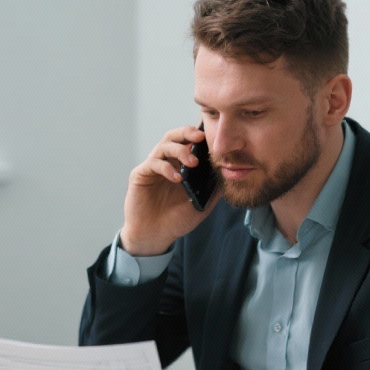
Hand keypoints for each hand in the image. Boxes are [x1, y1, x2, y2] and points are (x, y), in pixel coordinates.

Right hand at [120, 125, 220, 255]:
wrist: (155, 236)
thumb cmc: (176, 220)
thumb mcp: (202, 204)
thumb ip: (213, 189)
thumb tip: (229, 174)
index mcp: (179, 165)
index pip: (188, 142)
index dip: (198, 136)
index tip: (212, 137)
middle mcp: (165, 162)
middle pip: (174, 137)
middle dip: (187, 133)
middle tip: (200, 137)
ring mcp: (152, 168)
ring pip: (163, 146)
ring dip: (180, 150)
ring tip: (193, 163)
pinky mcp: (140, 175)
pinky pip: (152, 164)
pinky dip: (166, 168)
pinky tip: (177, 178)